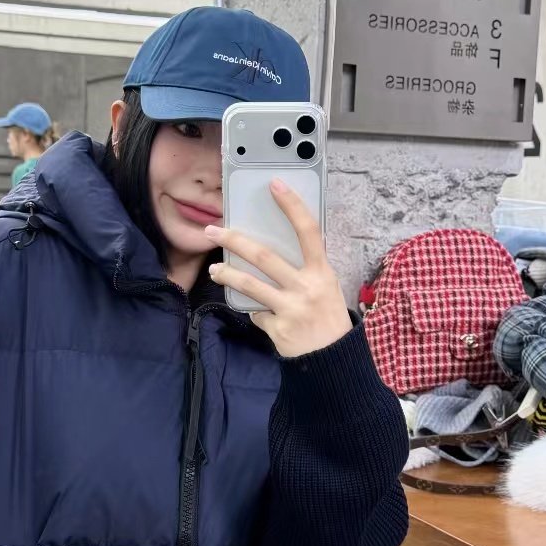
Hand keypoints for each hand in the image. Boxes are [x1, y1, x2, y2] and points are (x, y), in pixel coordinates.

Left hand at [206, 180, 351, 357]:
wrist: (333, 360)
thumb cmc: (328, 318)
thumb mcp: (326, 288)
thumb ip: (305, 270)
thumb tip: (272, 254)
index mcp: (322, 272)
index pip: (308, 231)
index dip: (292, 206)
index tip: (274, 184)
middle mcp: (306, 287)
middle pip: (265, 256)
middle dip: (234, 240)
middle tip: (213, 230)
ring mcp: (290, 308)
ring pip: (250, 285)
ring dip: (227, 275)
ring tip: (214, 270)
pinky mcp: (277, 328)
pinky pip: (256, 314)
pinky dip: (255, 312)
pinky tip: (261, 314)